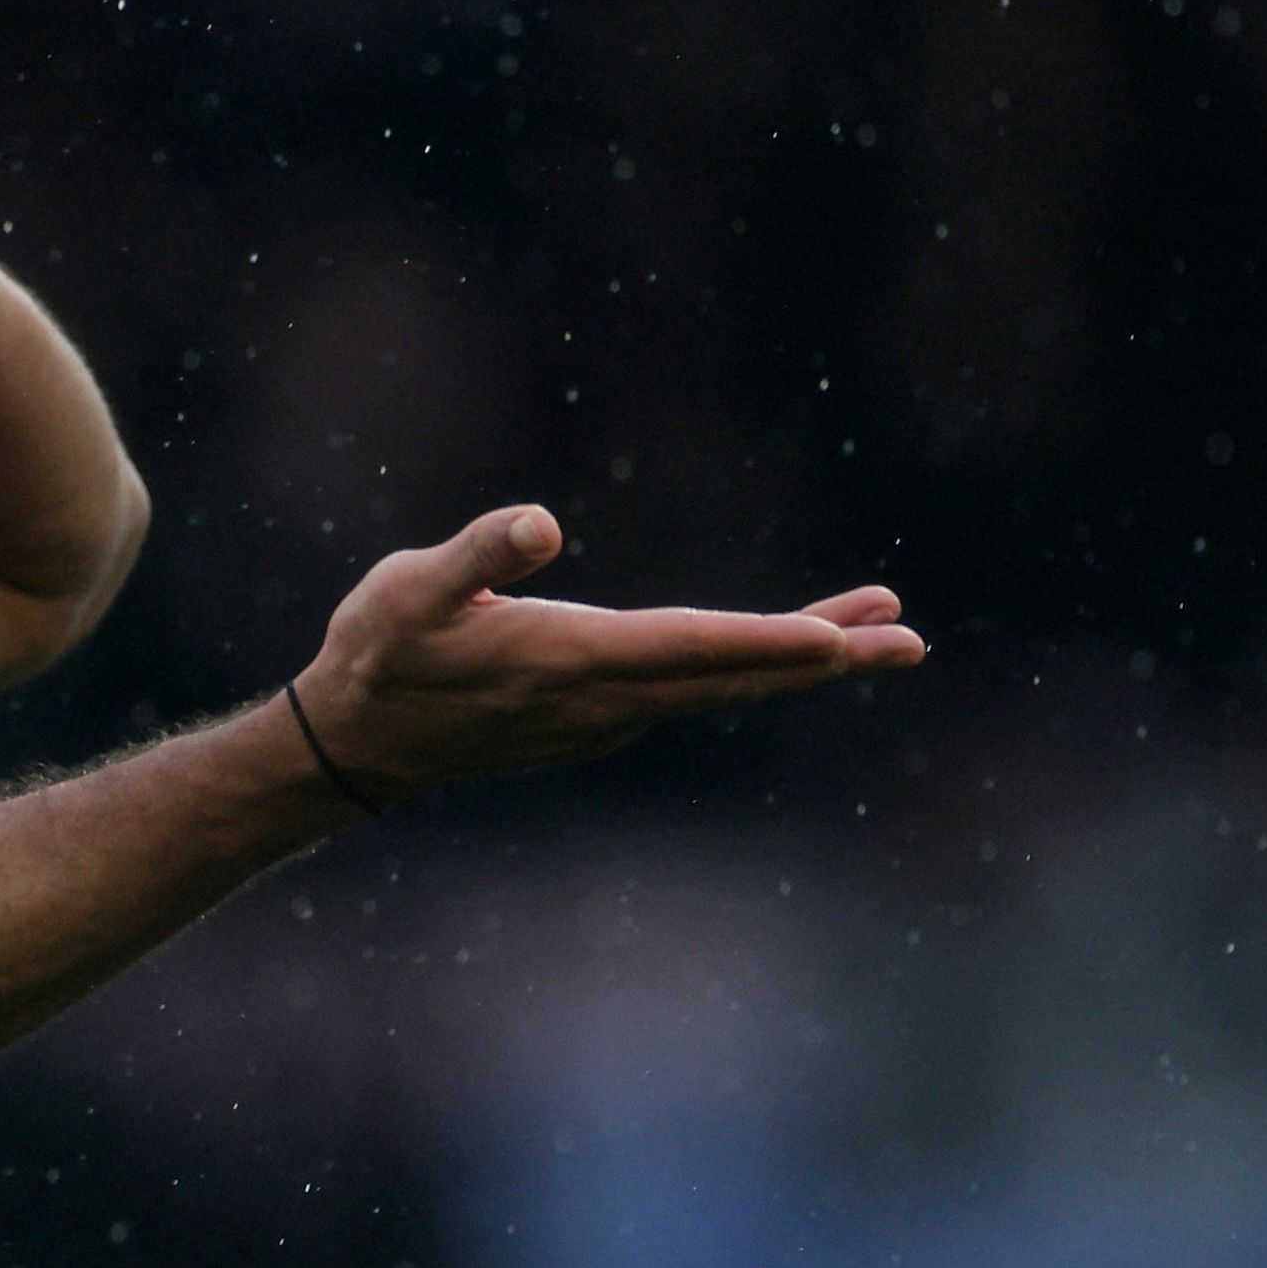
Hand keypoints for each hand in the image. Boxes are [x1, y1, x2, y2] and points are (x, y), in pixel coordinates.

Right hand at [292, 506, 925, 801]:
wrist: (356, 744)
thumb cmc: (379, 654)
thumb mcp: (409, 591)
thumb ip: (477, 554)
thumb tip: (542, 523)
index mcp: (570, 661)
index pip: (692, 649)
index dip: (771, 642)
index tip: (847, 641)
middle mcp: (603, 700)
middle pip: (733, 678)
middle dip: (824, 658)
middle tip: (910, 640)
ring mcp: (604, 717)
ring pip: (721, 688)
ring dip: (798, 661)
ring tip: (873, 631)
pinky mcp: (597, 717)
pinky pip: (693, 692)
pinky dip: (747, 668)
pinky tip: (773, 650)